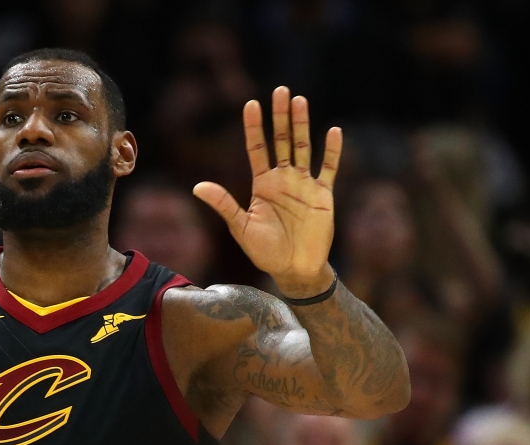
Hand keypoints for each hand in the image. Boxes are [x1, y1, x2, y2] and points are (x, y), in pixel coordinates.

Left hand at [193, 87, 341, 297]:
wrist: (294, 269)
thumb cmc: (265, 251)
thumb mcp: (241, 227)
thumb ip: (224, 204)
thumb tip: (197, 187)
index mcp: (262, 184)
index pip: (257, 148)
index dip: (254, 127)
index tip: (251, 104)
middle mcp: (283, 179)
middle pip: (282, 141)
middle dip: (280, 117)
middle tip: (280, 91)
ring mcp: (304, 185)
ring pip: (304, 147)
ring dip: (302, 124)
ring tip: (299, 100)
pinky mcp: (323, 195)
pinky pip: (328, 169)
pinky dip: (332, 151)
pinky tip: (333, 131)